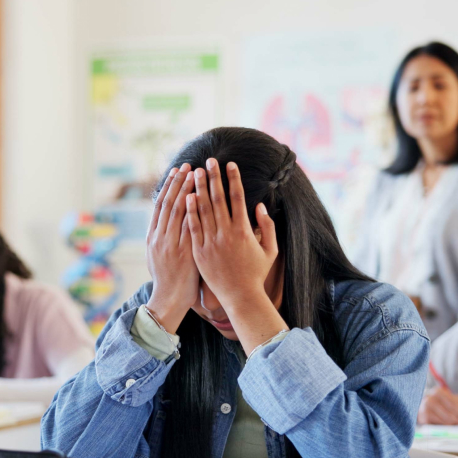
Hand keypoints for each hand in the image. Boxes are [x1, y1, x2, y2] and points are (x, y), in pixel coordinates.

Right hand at [144, 164, 198, 333]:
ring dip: (187, 190)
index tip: (176, 171)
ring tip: (196, 173)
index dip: (169, 186)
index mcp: (153, 237)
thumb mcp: (156, 256)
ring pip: (178, 211)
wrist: (169, 299)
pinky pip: (189, 226)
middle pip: (169, 203)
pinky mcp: (185, 251)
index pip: (160, 205)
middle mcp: (161, 237)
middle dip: (179, 182)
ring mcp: (172, 243)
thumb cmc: (167, 280)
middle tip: (187, 164)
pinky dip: (193, 210)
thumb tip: (164, 221)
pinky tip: (199, 197)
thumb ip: (160, 237)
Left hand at [186, 159, 276, 307]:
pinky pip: (193, 227)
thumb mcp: (270, 250)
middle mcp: (227, 233)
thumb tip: (260, 206)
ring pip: (203, 209)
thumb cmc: (256, 274)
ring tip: (195, 172)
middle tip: (209, 160)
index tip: (229, 163)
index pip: (237, 197)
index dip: (233, 178)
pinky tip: (187, 197)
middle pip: (218, 198)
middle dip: (213, 177)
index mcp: (244, 231)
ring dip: (199, 189)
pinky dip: (190, 211)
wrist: (240, 296)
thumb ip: (267, 226)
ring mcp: (211, 242)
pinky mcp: (200, 251)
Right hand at [418, 387, 457, 424]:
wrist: (423, 409)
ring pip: (443, 418)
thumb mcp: (452, 401)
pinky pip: (437, 424)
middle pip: (449, 410)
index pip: (453, 403)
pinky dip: (444, 426)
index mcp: (438, 392)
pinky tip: (449, 427)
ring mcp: (424, 408)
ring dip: (453, 423)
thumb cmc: (440, 405)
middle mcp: (429, 398)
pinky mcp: (422, 418)